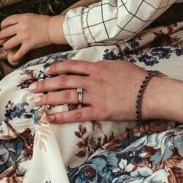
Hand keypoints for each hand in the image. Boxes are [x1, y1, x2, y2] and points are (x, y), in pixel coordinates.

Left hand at [0, 14, 54, 63]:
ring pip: (8, 43)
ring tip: (6, 47)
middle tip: (1, 39)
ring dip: (6, 46)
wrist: (53, 28)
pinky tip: (13, 59)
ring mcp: (24, 36)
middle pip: (5, 32)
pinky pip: (19, 53)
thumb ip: (22, 20)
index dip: (2, 25)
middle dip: (1, 36)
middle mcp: (21, 27)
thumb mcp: (31, 17)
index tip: (3, 28)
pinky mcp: (29, 45)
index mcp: (22, 18)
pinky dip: (15, 57)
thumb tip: (14, 25)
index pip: (6, 21)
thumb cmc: (45, 22)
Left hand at [29, 59, 150, 122]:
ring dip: (48, 98)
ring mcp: (95, 96)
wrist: (150, 92)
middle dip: (45, 84)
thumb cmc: (139, 78)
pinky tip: (51, 117)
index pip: (72, 66)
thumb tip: (96, 67)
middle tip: (32, 87)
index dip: (56, 68)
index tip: (46, 70)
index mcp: (98, 67)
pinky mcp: (100, 111)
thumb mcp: (119, 65)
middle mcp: (93, 80)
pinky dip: (62, 116)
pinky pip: (77, 114)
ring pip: (66, 96)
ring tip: (36, 101)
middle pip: (63, 81)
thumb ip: (104, 67)